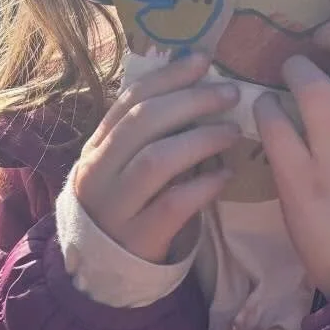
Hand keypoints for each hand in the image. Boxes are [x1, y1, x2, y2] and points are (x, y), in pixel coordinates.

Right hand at [72, 51, 240, 263]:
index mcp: (97, 146)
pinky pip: (173, 204)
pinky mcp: (138, 237)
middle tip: (230, 93)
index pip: (130, 99)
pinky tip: (226, 176)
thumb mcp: (127, 165)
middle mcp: (99, 171)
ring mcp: (115, 206)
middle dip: (190, 101)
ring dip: (200, 140)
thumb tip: (199, 83)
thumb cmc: (129, 205)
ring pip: (156, 160)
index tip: (204, 59)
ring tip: (233, 132)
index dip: (168, 76)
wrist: (106, 270)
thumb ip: (151, 132)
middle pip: (143, 122)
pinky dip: (204, 186)